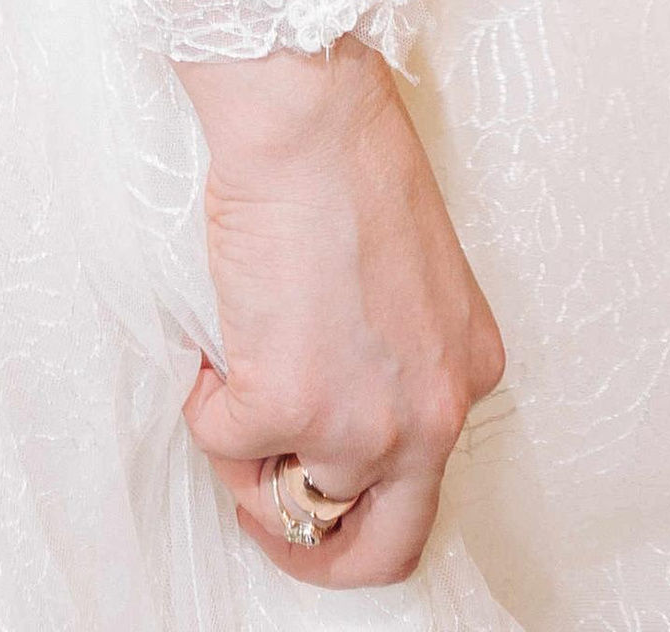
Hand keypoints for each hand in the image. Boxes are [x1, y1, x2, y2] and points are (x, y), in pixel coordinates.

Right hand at [175, 35, 503, 591]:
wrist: (310, 117)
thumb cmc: (350, 159)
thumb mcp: (410, 277)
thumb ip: (391, 351)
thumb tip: (329, 392)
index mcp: (465, 374)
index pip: (422, 484)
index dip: (356, 486)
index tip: (312, 470)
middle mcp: (430, 416)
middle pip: (383, 547)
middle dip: (318, 551)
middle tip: (267, 515)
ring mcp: (361, 423)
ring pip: (291, 504)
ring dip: (246, 462)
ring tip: (228, 386)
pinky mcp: (286, 404)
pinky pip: (223, 440)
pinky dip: (203, 403)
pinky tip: (213, 341)